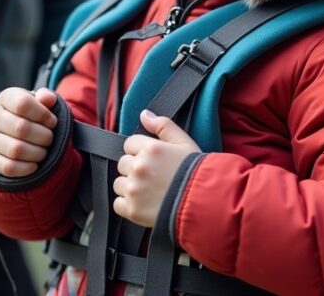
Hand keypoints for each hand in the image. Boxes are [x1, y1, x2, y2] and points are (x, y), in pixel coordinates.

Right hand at [0, 87, 59, 177]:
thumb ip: (46, 97)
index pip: (23, 104)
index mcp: (6, 98)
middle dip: (44, 136)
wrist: (12, 127)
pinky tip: (35, 164)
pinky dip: (26, 168)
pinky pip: (8, 168)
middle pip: (21, 128)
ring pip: (16, 150)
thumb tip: (49, 99)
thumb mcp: (39, 101)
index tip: (52, 122)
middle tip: (49, 138)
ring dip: (37, 153)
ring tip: (43, 150)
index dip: (43, 115)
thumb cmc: (32, 112)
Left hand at [113, 110, 200, 227]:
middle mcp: (139, 167)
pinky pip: (118, 204)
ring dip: (130, 186)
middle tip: (152, 176)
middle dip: (134, 168)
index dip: (140, 151)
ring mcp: (134, 189)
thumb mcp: (185, 143)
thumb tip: (144, 114)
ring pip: (119, 184)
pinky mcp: (132, 210)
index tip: (152, 160)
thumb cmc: (196, 172)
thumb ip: (163, 125)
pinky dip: (128, 205)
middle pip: (122, 163)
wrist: (205, 202)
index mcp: (151, 148)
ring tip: (149, 190)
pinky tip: (144, 203)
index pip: (129, 144)